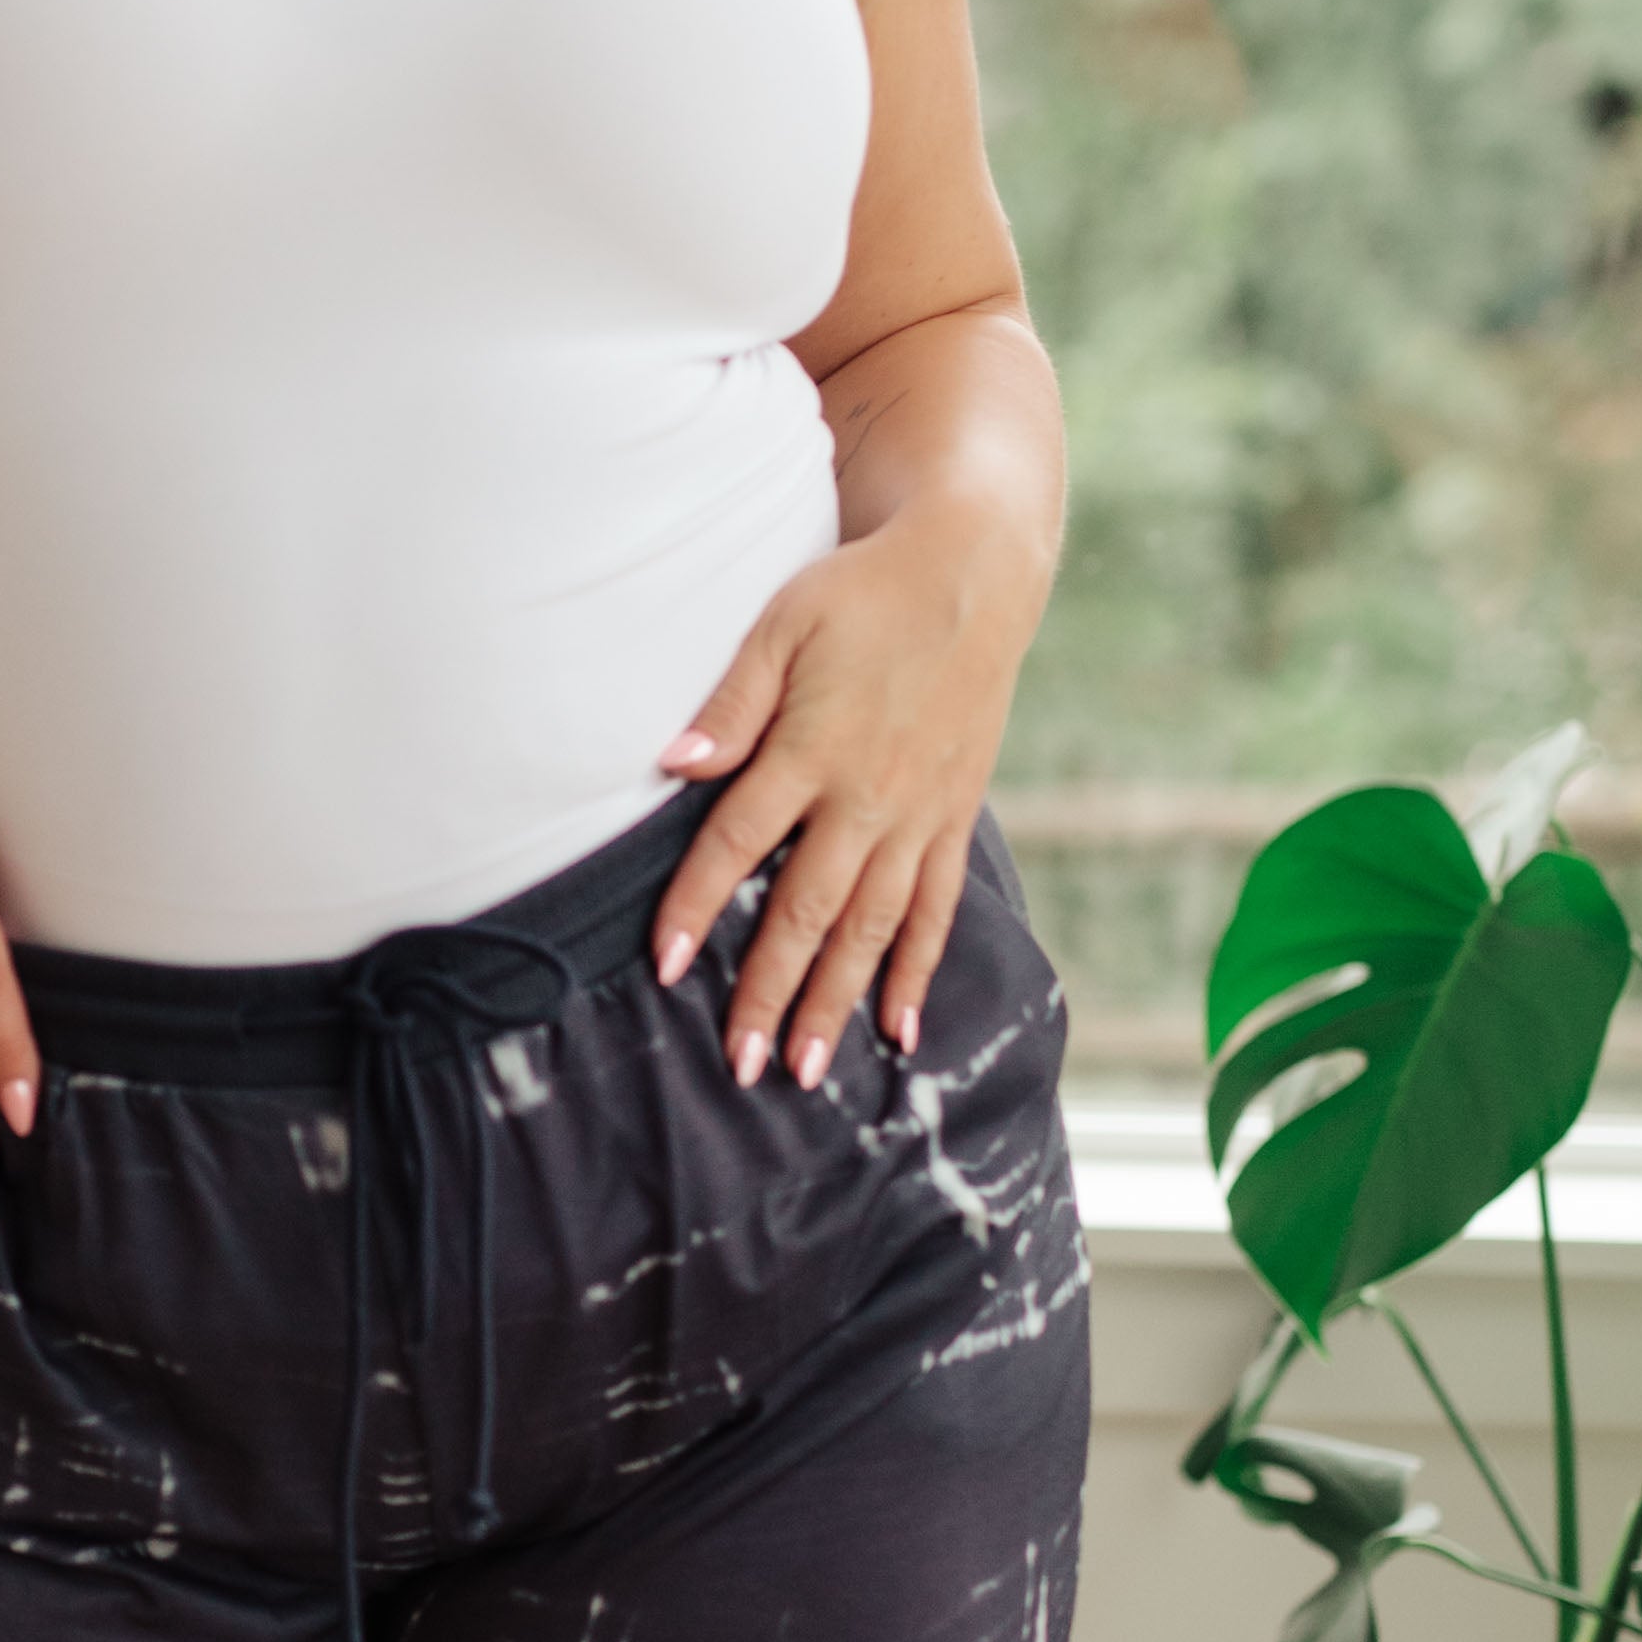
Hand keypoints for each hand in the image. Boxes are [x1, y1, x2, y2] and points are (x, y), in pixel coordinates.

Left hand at [650, 521, 1038, 1088]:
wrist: (974, 572)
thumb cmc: (861, 593)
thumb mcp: (784, 623)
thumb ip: (731, 702)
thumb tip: (672, 763)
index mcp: (813, 749)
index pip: (739, 843)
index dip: (699, 907)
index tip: (667, 967)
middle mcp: (868, 796)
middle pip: (808, 911)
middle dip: (771, 993)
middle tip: (739, 1065)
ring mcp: (918, 814)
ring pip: (872, 928)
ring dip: (837, 1003)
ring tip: (807, 1069)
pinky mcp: (954, 817)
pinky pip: (935, 908)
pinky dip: (916, 971)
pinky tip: (899, 1030)